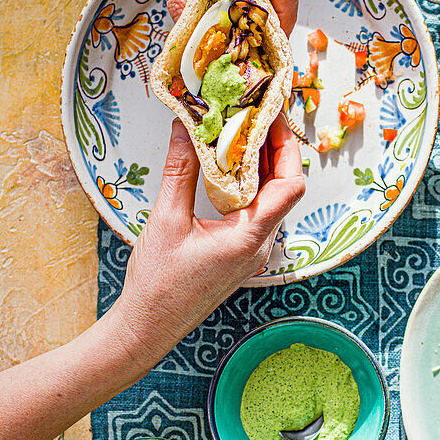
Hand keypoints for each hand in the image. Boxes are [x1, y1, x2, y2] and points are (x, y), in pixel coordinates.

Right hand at [116, 116, 303, 361]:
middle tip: (256, 113)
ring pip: (270, 198)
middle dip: (274, 148)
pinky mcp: (240, 253)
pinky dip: (247, 184)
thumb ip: (181, 171)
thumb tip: (186, 128)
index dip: (286, 147)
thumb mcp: (167, 220)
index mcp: (250, 238)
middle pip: (284, 188)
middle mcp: (260, 245)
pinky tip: (228, 165)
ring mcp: (253, 251)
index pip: (290, 185)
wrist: (148, 327)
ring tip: (242, 130)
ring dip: (260, 165)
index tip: (271, 116)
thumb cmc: (158, 285)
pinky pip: (255, 211)